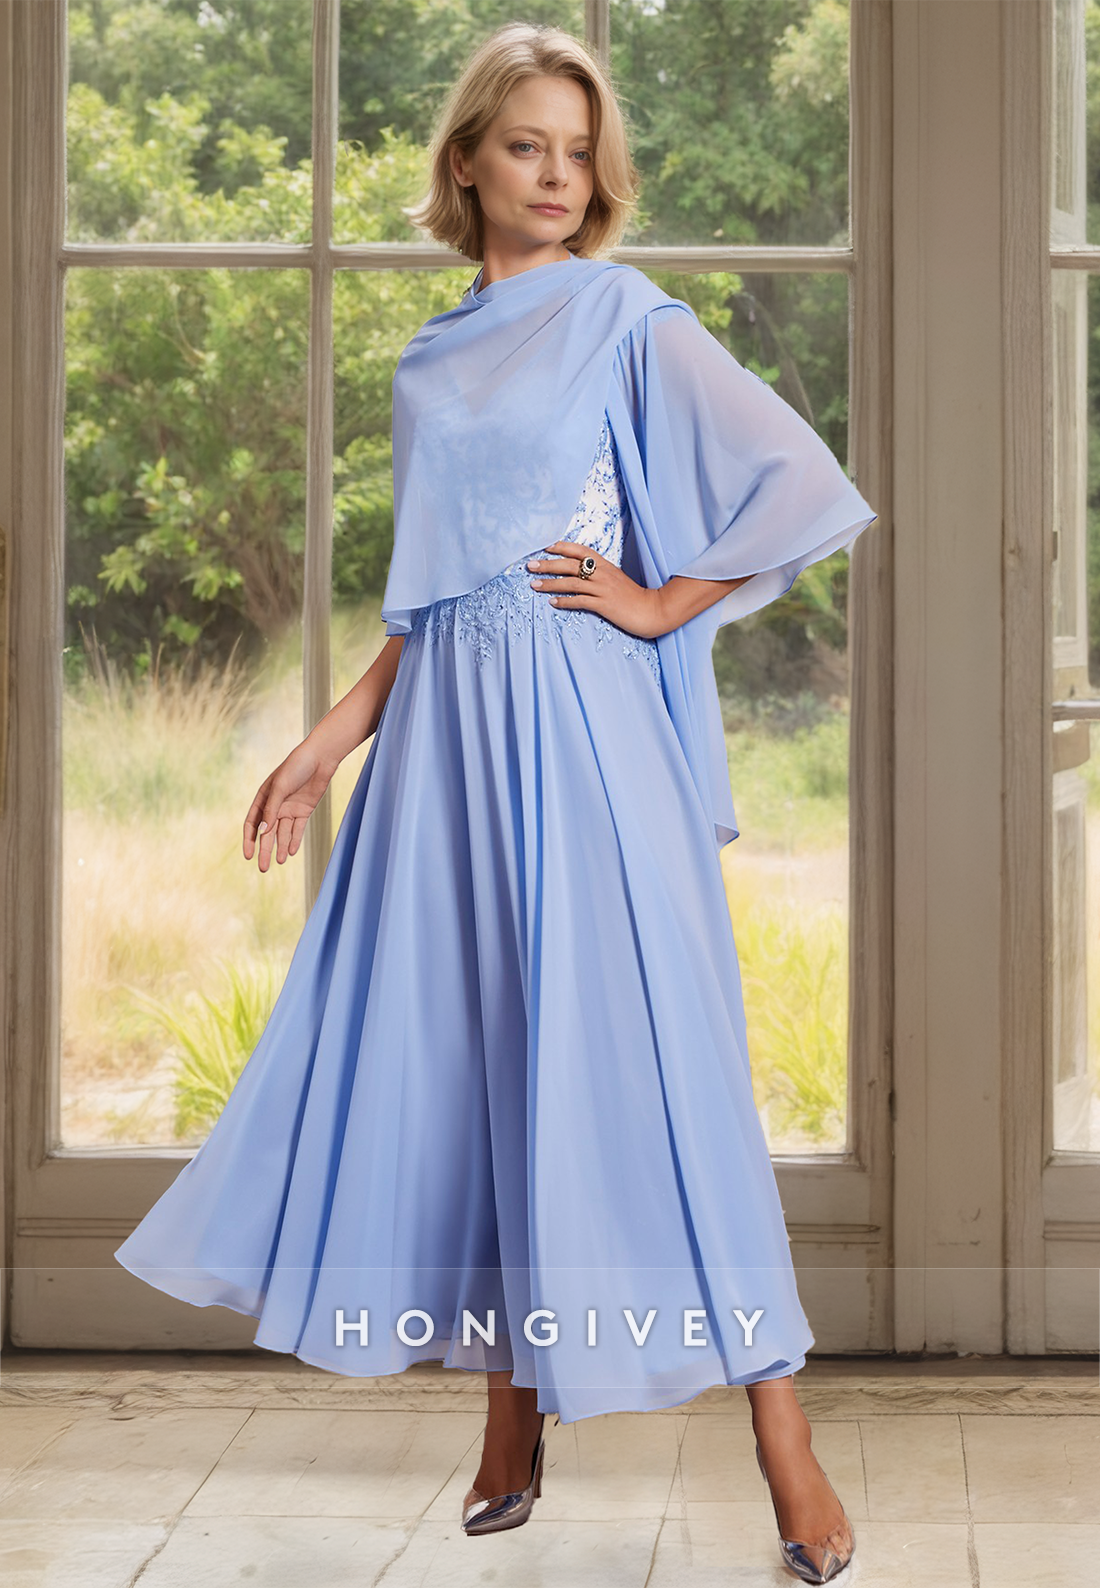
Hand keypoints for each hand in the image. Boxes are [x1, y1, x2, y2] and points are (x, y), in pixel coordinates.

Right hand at [243, 738, 338, 872]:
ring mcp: (290, 808)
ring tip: (279, 862)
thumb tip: (263, 832)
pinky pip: (297, 829)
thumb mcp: (280, 788)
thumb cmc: (296, 767)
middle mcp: (275, 805)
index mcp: (263, 798)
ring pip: (283, 833)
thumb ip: (272, 810)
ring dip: (280, 847)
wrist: (320, 758)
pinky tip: (290, 852)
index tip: (248, 856)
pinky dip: (294, 840)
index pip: (252, 823)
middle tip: (263, 868)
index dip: (249, 840)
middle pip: (268, 833)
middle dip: (265, 850)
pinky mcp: (304, 810)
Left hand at [526, 541, 667, 638]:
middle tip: (530, 565)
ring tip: (534, 584)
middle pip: (570, 565)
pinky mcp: (604, 605)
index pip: (580, 550)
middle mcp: (602, 574)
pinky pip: (580, 601)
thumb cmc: (632, 596)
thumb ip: (599, 573)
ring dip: (550, 583)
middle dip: (548, 564)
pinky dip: (564, 601)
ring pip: (571, 582)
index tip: (545, 546)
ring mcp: (603, 589)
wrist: (652, 610)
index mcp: (605, 565)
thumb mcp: (616, 578)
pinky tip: (552, 602)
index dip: (561, 547)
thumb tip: (579, 571)